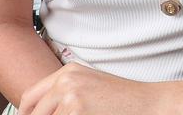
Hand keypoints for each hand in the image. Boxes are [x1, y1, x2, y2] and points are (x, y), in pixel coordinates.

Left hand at [18, 63, 182, 114]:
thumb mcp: (91, 90)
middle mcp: (65, 80)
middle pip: (33, 113)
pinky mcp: (76, 110)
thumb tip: (44, 113)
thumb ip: (66, 97)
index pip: (30, 98)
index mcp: (68, 72)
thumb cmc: (126, 102)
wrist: (152, 103)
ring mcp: (70, 95)